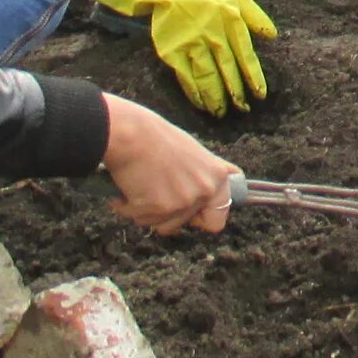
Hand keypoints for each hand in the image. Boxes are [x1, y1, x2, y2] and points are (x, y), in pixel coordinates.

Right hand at [76, 0, 279, 115]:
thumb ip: (255, 15)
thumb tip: (274, 36)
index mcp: (231, 19)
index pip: (246, 54)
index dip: (254, 76)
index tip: (260, 94)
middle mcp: (212, 32)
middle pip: (227, 69)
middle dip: (236, 93)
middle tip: (244, 111)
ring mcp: (190, 42)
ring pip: (207, 77)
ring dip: (216, 98)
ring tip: (222, 113)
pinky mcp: (172, 50)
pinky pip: (185, 77)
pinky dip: (194, 93)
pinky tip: (201, 104)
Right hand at [100, 94, 237, 235]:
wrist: (130, 133)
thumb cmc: (156, 139)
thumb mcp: (193, 153)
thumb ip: (206, 174)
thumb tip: (230, 177)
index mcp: (217, 178)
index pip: (218, 219)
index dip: (198, 217)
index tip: (185, 210)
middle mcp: (205, 191)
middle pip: (182, 224)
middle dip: (165, 212)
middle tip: (154, 188)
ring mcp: (184, 201)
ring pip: (160, 224)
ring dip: (146, 210)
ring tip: (140, 183)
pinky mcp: (160, 207)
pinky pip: (139, 219)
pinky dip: (127, 207)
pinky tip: (127, 186)